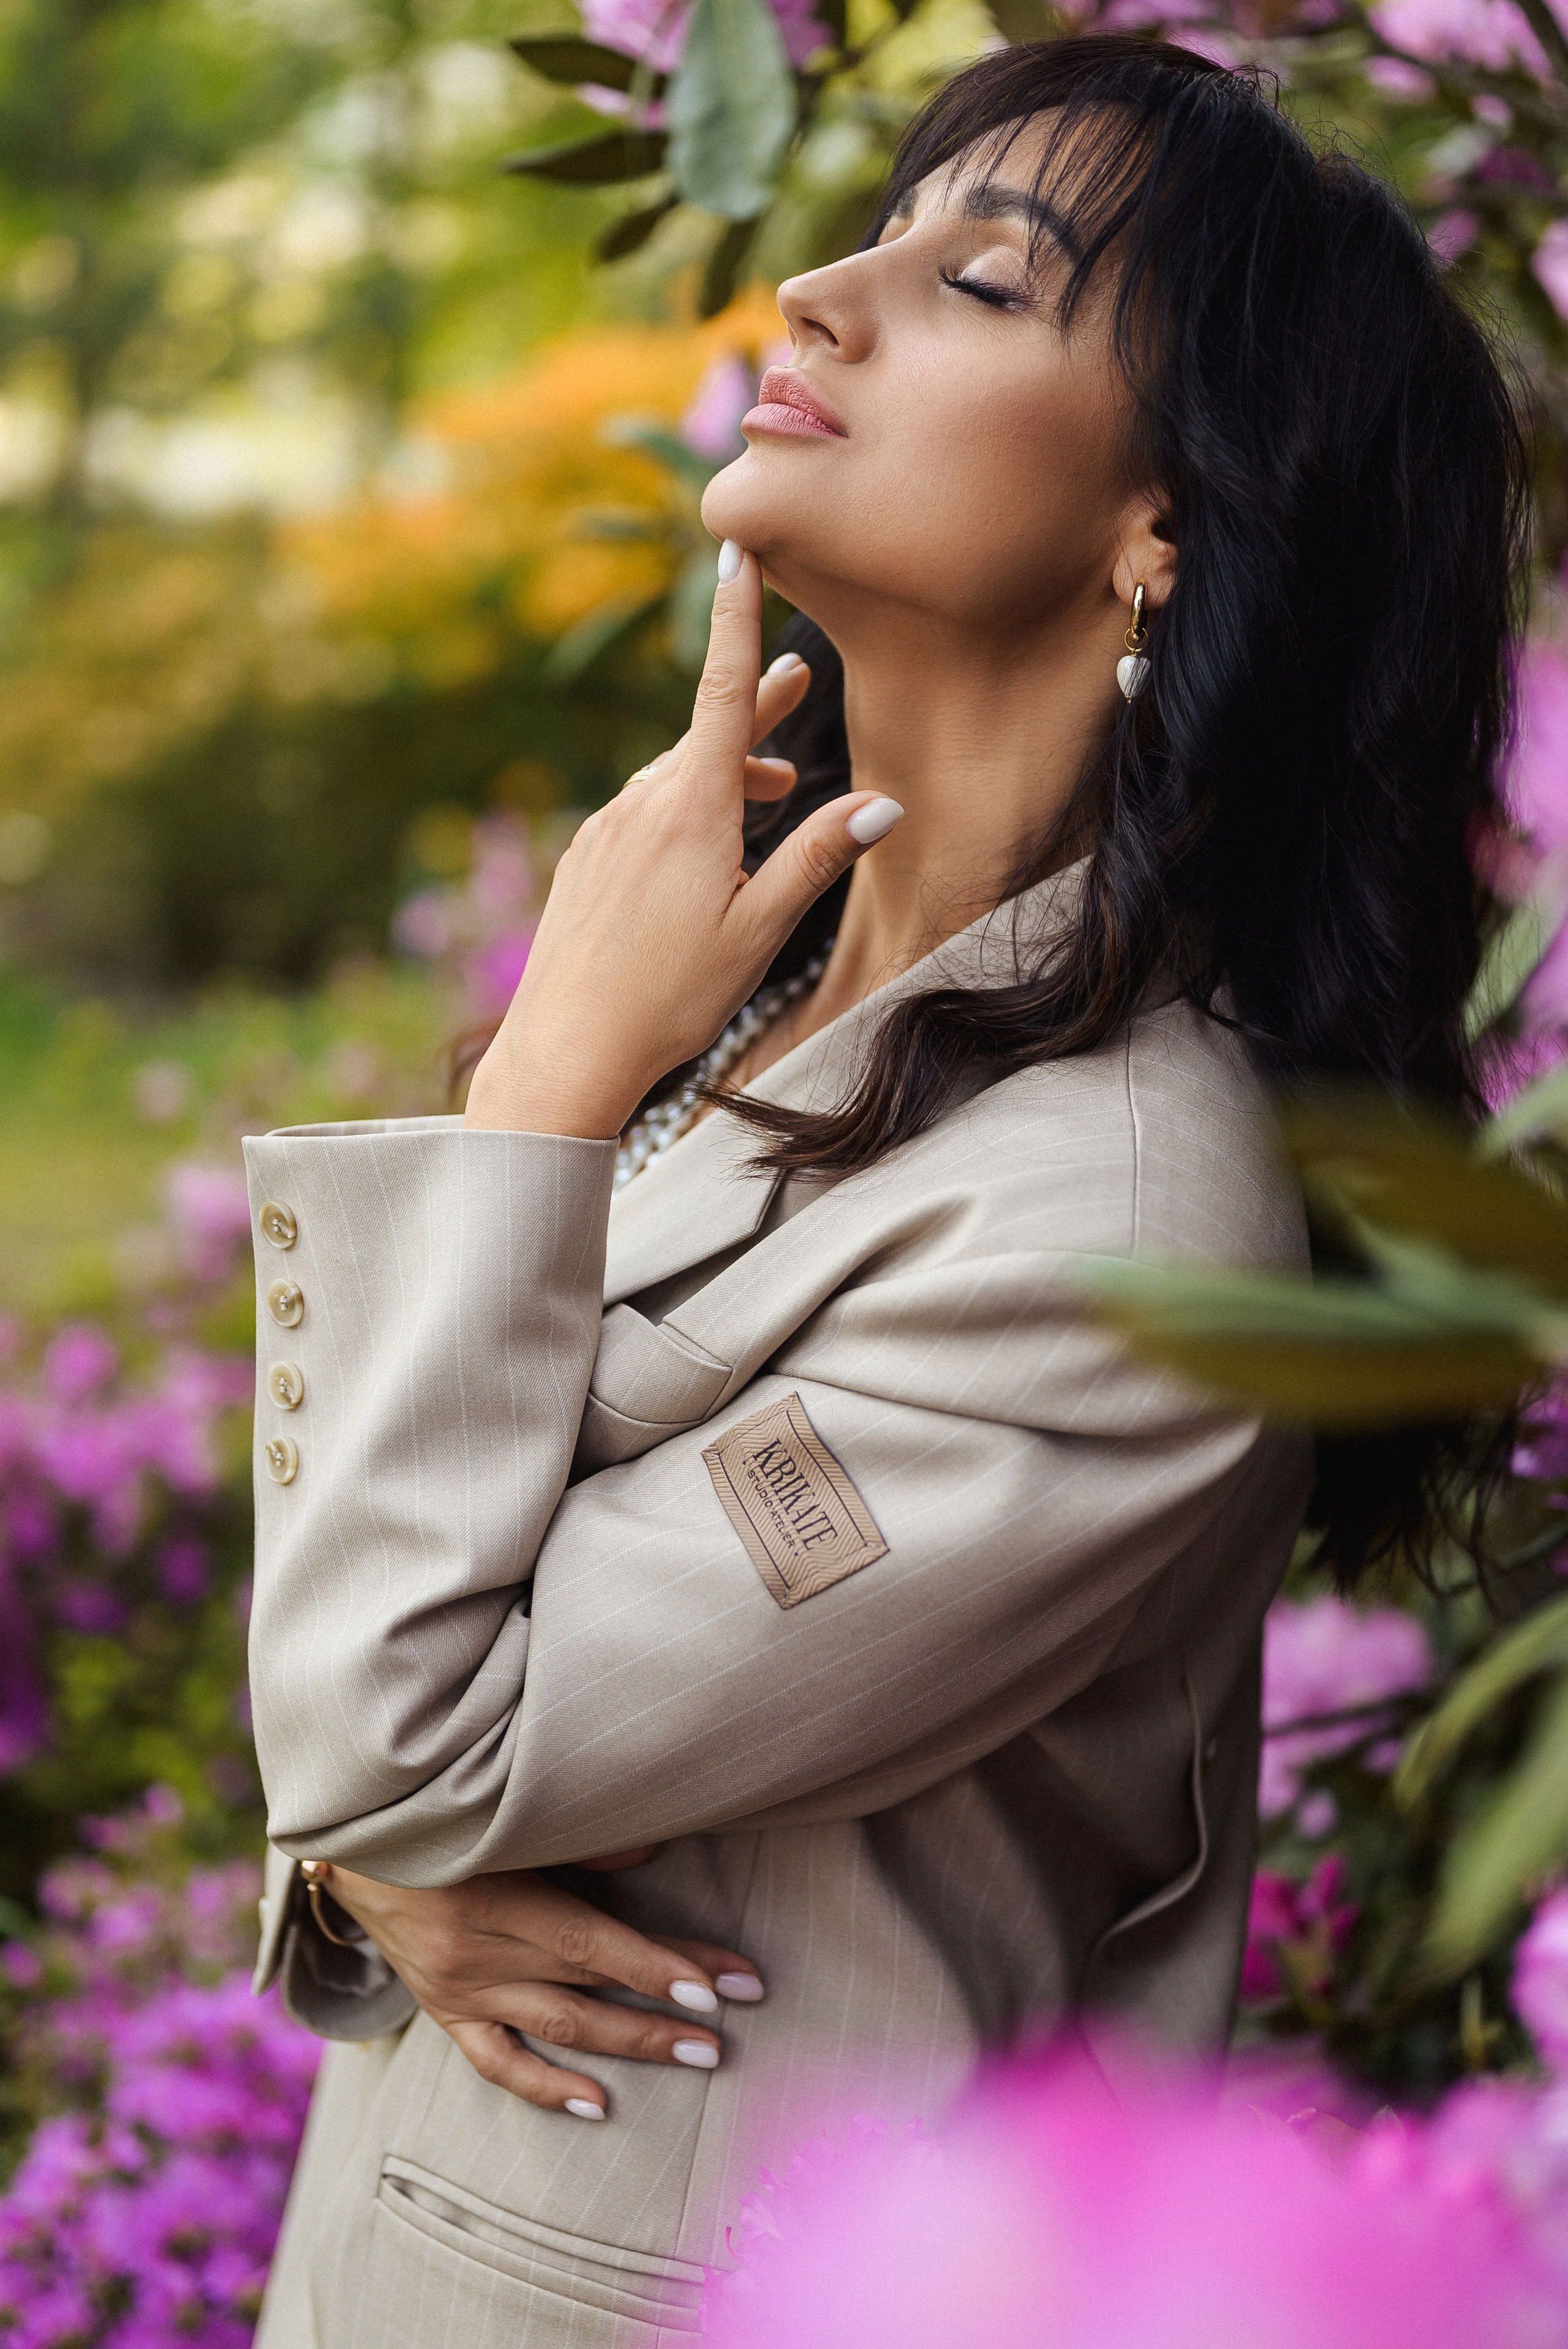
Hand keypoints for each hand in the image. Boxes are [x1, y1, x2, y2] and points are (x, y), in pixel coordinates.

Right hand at [317, 1859, 765, 2120]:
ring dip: (632, 2042)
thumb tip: (651, 1849)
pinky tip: (596, 2104)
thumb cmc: (441, 1819)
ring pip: (557, 2026)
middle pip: (586, 1983)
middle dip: (665, 2004)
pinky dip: (546, 2087)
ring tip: (698, 2055)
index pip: (588, 1940)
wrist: (352, 1844)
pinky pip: (497, 2062)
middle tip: (728, 2026)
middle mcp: (473, 1953)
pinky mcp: (444, 2012)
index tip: (718, 1983)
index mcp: (489, 1896)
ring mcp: (457, 1990)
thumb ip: (576, 1837)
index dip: (655, 1965)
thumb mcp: (500, 1817)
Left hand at [463, 542, 901, 1138]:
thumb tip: (884, 805)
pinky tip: (704, 850)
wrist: (564, 1049)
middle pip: (708, 735)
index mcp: (693, 808)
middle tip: (800, 680)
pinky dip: (685, 810)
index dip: (739, 622)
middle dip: (759, 712)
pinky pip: (643, 813)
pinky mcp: (585, 857)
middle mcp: (642, 802)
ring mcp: (606, 828)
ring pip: (676, 778)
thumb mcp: (760, 930)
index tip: (737, 551)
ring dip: (727, 775)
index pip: (725, 692)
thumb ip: (818, 858)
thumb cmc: (670, 996)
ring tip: (774, 789)